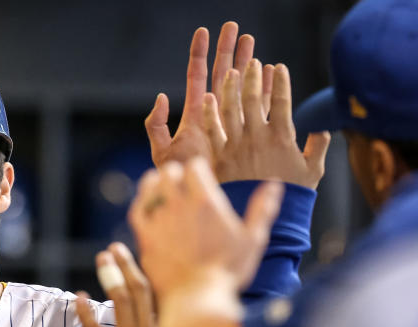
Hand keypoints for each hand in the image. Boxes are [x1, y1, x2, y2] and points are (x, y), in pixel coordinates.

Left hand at [76, 243, 160, 326]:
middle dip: (127, 266)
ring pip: (121, 301)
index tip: (141, 258)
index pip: (160, 296)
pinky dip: (85, 312)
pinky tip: (78, 297)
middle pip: (140, 290)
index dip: (148, 274)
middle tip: (115, 248)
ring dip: (110, 277)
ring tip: (102, 259)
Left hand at [128, 157, 284, 296]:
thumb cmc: (229, 271)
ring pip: (150, 186)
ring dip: (156, 183)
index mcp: (206, 202)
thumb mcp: (253, 239)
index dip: (198, 168)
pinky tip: (147, 205)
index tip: (201, 176)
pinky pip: (137, 209)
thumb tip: (275, 183)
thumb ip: (262, 209)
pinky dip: (142, 201)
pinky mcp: (145, 237)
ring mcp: (159, 220)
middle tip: (181, 182)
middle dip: (176, 173)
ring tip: (162, 188)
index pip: (194, 166)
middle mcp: (180, 206)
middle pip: (169, 172)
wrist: (198, 298)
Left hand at [146, 22, 262, 167]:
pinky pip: (258, 107)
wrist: (201, 199)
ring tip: (252, 41)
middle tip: (235, 28)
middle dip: (227, 51)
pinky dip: (265, 89)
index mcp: (194, 116)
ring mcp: (231, 122)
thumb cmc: (181, 178)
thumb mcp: (163, 153)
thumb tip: (161, 97)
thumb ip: (156, 126)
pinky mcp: (247, 133)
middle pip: (221, 75)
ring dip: (247, 64)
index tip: (203, 31)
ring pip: (241, 86)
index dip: (200, 54)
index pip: (197, 77)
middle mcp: (212, 115)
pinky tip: (270, 72)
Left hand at [203, 60, 329, 187]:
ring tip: (229, 72)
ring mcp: (237, 146)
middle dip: (253, 77)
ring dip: (230, 88)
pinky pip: (213, 130)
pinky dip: (210, 113)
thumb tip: (323, 130)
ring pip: (231, 109)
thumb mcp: (312, 172)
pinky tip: (208, 98)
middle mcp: (258, 137)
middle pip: (254, 99)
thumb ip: (318, 148)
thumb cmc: (291, 195)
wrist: (261, 215)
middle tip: (251, 62)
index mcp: (282, 137)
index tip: (279, 66)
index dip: (281, 81)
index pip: (282, 101)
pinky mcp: (220, 156)